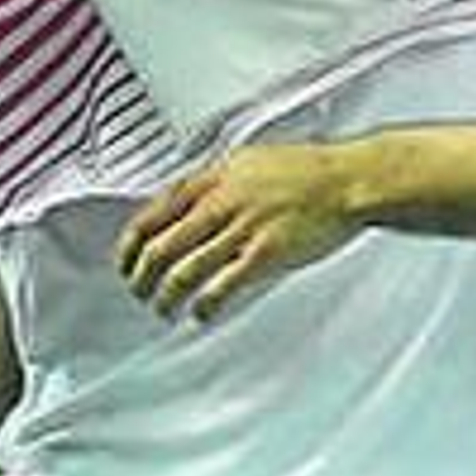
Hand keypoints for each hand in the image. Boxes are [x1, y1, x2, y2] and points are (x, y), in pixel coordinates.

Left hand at [115, 143, 359, 319]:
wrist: (350, 181)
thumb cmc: (309, 171)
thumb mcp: (251, 160)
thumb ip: (216, 181)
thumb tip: (187, 202)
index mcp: (216, 177)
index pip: (154, 212)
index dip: (131, 242)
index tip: (125, 260)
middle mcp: (222, 201)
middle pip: (160, 245)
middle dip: (140, 275)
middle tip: (138, 291)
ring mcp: (243, 228)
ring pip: (184, 270)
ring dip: (166, 296)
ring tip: (163, 309)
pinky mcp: (266, 253)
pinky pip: (222, 287)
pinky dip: (204, 305)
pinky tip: (201, 314)